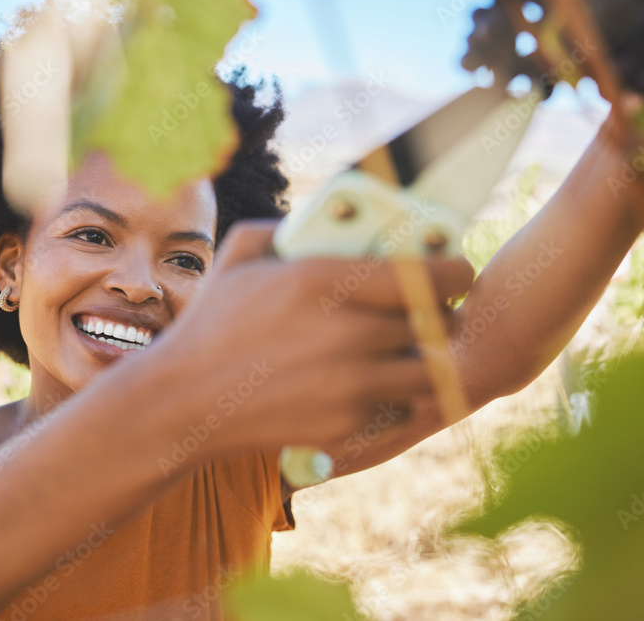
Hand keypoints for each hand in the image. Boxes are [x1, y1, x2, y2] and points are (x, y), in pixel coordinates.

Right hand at [145, 219, 473, 456]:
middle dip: (441, 315)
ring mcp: (348, 384)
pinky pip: (395, 407)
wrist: (184, 403)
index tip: (459, 269)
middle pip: (433, 322)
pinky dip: (393, 397)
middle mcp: (345, 332)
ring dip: (424, 359)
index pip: (423, 273)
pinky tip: (373, 386)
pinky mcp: (345, 424)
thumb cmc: (210, 324)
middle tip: (434, 312)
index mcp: (322, 280)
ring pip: (425, 370)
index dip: (454, 270)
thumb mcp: (238, 256)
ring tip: (411, 352)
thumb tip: (325, 219)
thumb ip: (285, 227)